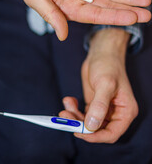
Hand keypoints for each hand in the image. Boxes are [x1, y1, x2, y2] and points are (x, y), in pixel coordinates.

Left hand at [59, 28, 137, 142]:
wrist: (102, 53)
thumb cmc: (108, 65)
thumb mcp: (105, 84)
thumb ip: (99, 106)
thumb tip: (91, 126)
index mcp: (125, 111)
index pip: (112, 133)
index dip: (95, 136)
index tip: (79, 132)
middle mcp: (115, 113)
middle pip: (97, 130)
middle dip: (80, 126)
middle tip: (66, 117)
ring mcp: (103, 109)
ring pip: (87, 123)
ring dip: (74, 118)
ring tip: (65, 106)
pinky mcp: (93, 104)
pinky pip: (82, 114)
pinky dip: (73, 110)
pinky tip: (69, 100)